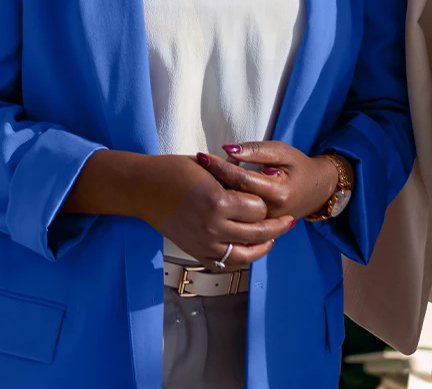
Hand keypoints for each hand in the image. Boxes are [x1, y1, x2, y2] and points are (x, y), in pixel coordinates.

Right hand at [138, 154, 292, 268]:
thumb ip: (234, 177)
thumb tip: (264, 177)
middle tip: (289, 221)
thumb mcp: (208, 167)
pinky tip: (248, 250)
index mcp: (218, 201)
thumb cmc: (173, 170)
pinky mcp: (196, 252)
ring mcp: (205, 243)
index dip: (265, 202)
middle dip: (277, 227)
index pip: (258, 208)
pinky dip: (241, 260)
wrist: (142, 188)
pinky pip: (226, 264)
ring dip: (264, 248)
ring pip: (246, 255)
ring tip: (272, 239)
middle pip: (259, 233)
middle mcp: (214, 226)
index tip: (270, 196)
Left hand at [197, 141, 340, 220]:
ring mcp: (266, 226)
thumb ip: (256, 151)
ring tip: (198, 185)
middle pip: (234, 200)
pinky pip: (239, 224)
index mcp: (278, 192)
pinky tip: (211, 199)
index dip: (220, 167)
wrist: (317, 191)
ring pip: (234, 216)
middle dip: (213, 184)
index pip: (242, 180)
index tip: (202, 156)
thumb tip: (228, 149)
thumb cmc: (298, 166)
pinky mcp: (262, 231)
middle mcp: (271, 213)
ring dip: (215, 200)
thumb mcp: (281, 151)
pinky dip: (224, 211)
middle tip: (196, 170)